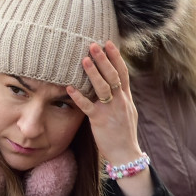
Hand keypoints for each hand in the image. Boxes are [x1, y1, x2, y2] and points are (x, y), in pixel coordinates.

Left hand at [66, 41, 152, 195]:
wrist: (126, 153)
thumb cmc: (123, 131)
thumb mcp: (126, 110)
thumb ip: (119, 95)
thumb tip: (111, 81)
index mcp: (126, 97)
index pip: (123, 73)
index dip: (116, 57)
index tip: (108, 42)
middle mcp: (120, 101)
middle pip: (113, 76)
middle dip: (104, 60)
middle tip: (93, 44)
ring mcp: (111, 110)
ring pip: (103, 88)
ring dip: (93, 73)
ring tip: (84, 59)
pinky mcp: (100, 121)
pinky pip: (88, 107)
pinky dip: (79, 96)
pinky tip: (69, 87)